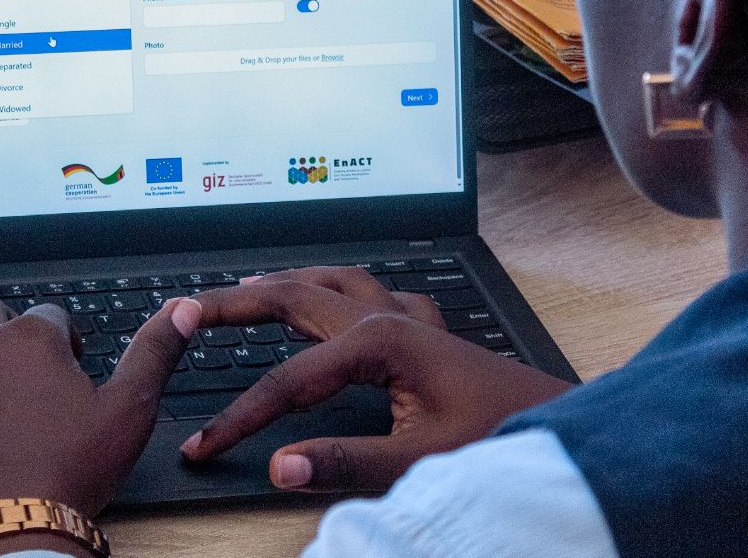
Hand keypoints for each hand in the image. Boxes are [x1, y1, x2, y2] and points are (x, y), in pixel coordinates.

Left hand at [0, 295, 201, 521]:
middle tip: (27, 364)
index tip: (74, 368)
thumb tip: (182, 309)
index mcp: (31, 340)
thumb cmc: (71, 469)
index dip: (68, 340)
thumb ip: (156, 351)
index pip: (52, 315)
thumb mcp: (130, 408)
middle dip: (8, 328)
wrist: (14, 529)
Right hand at [180, 267, 572, 491]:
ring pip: (330, 282)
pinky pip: (369, 291)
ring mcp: (408, 316)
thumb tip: (280, 464)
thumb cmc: (501, 435)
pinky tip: (332, 297)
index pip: (289, 380)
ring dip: (284, 283)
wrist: (558, 423)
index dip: (241, 417)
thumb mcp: (419, 460)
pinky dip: (335, 289)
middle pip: (296, 297)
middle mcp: (389, 316)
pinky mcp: (423, 329)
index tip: (204, 445)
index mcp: (381, 341)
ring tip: (245, 289)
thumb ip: (345, 463)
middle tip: (189, 311)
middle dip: (237, 304)